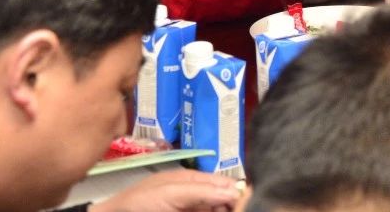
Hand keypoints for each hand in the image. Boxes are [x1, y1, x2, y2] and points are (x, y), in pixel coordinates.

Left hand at [92, 171, 241, 211]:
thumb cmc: (140, 203)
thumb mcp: (173, 192)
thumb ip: (203, 191)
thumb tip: (236, 190)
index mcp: (192, 180)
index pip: (222, 183)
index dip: (237, 191)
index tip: (249, 200)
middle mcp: (194, 194)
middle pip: (222, 198)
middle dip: (233, 204)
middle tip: (241, 208)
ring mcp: (189, 209)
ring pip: (215, 208)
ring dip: (224, 209)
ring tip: (233, 210)